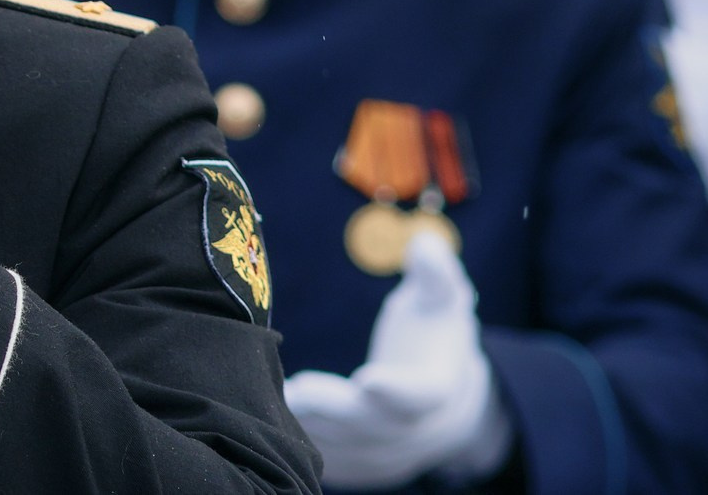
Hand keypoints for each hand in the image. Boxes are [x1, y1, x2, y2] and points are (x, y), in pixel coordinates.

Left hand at [283, 231, 511, 487]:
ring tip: (271, 399)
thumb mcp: (442, 301)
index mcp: (435, 387)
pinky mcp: (359, 463)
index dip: (398, 390)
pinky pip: (330, 461)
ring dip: (309, 429)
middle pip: (372, 426)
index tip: (367, 380)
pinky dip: (299, 446)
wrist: (444, 398)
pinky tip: (264, 422)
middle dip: (334, 411)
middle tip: (296, 393)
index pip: (421, 394)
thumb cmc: (433, 335)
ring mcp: (386, 451)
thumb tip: (425, 244)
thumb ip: (435, 275)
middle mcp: (411, 428)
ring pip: (345, 450)